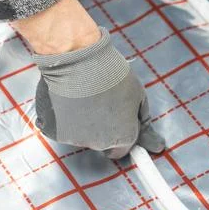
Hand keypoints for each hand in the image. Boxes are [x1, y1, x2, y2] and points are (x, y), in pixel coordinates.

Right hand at [32, 27, 164, 158]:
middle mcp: (99, 144)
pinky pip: (60, 127)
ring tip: (82, 96)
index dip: (120, 135)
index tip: (116, 121)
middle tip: (98, 101)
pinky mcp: (53, 131)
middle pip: (101, 143)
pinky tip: (65, 99)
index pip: (122, 150)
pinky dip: (62, 117)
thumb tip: (155, 144)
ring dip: (81, 121)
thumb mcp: (138, 94)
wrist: (77, 59)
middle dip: (101, 127)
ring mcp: (74, 139)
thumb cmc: (111, 73)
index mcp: (123, 137)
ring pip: (79, 135)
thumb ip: (143, 120)